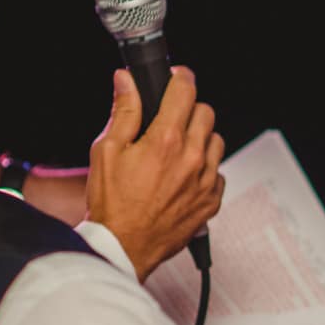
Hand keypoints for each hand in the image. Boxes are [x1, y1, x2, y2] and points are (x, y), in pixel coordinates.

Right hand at [86, 67, 225, 279]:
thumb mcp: (106, 150)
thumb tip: (126, 81)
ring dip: (199, 139)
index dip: (180, 78)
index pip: (185, 91)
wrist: (123, 247)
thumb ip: (123, 111)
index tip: (176, 77)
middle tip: (169, 119)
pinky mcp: (211, 201)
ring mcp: (205, 181)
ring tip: (174, 151)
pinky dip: (204, 169)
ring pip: (215, 142)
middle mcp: (192, 158)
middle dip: (188, 110)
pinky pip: (218, 172)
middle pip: (206, 113)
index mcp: (166, 141)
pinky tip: (183, 176)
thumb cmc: (111, 203)